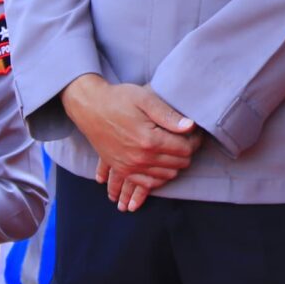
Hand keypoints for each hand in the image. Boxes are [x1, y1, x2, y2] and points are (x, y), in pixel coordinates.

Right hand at [64, 75, 198, 211]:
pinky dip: (159, 176)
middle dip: (186, 152)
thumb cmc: (119, 99)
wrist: (90, 107)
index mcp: (150, 140)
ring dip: (174, 164)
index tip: (193, 132)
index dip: (194, 140)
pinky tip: (161, 164)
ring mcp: (130, 166)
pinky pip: (148, 184)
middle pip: (179, 163)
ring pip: (166, 175)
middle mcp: (140, 158)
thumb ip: (169, 115)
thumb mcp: (146, 99)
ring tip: (173, 149)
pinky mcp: (122, 169)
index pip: (186, 149)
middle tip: (184, 139)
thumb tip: (191, 126)